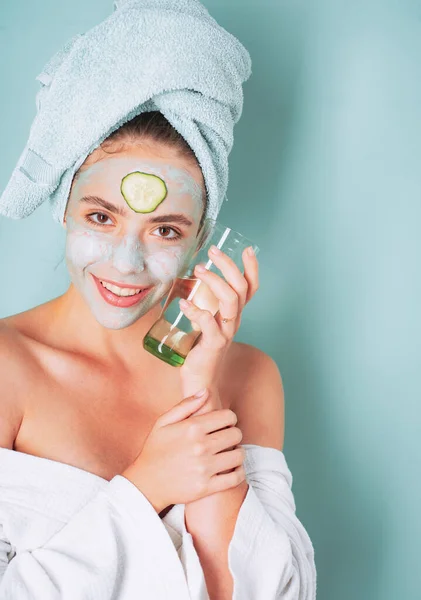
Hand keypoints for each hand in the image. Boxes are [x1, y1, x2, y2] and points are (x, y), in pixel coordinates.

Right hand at [121, 389, 244, 512]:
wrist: (146, 483)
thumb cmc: (155, 450)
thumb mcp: (163, 422)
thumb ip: (186, 405)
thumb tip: (206, 391)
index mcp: (192, 428)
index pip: (228, 417)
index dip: (229, 418)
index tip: (224, 424)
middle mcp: (200, 447)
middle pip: (236, 434)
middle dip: (233, 434)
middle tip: (226, 439)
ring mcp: (204, 468)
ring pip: (239, 456)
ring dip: (237, 453)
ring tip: (229, 453)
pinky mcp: (206, 487)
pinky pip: (235, 478)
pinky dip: (238, 473)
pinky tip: (232, 469)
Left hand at [178, 244, 258, 400]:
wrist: (201, 382)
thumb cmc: (199, 350)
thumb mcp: (204, 322)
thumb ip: (199, 304)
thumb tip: (180, 281)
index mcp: (233, 314)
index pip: (250, 288)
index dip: (252, 268)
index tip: (246, 249)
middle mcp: (233, 321)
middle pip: (241, 288)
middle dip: (229, 266)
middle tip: (212, 252)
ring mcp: (225, 333)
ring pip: (231, 302)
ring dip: (215, 282)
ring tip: (198, 270)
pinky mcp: (213, 345)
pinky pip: (209, 324)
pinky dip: (197, 311)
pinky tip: (183, 304)